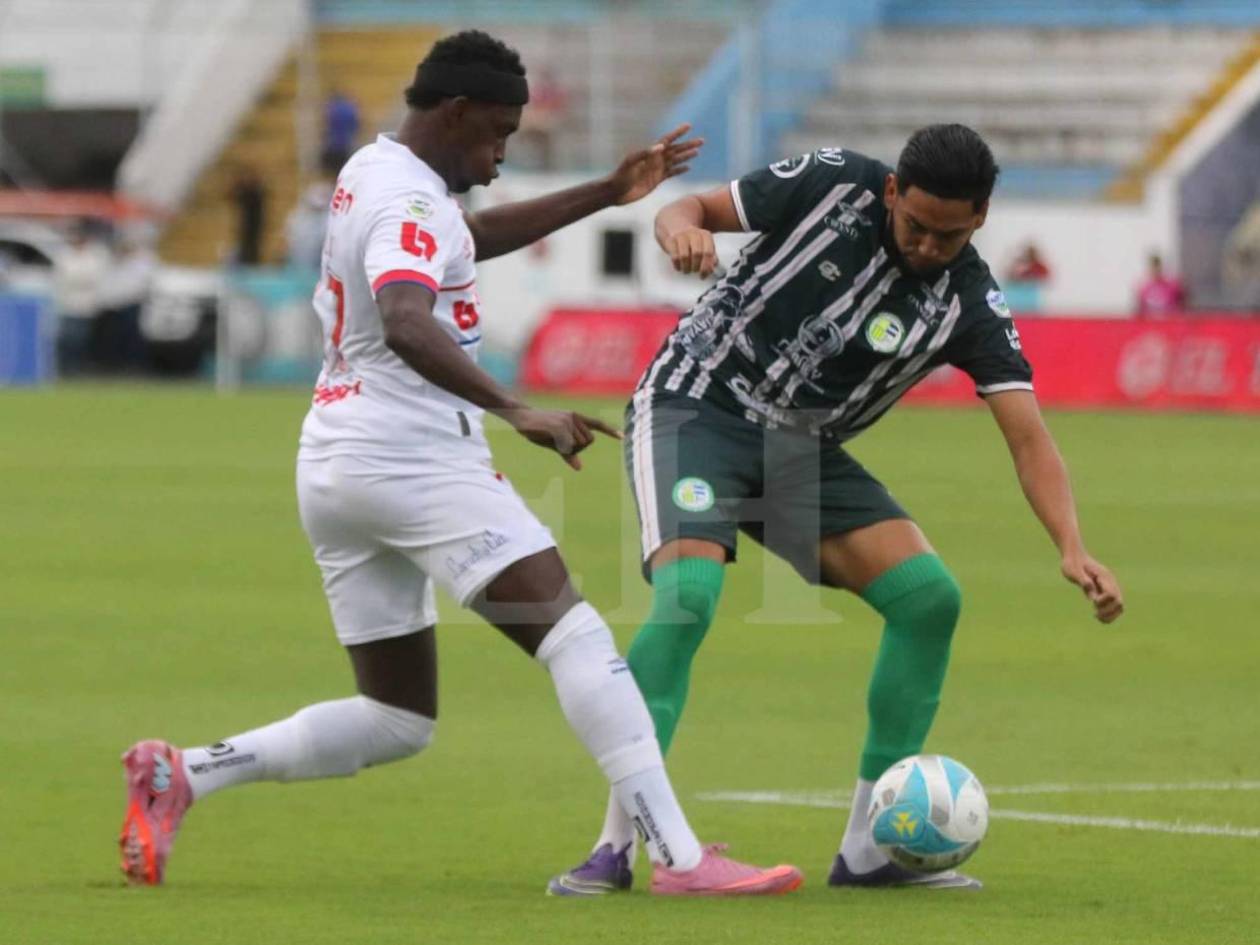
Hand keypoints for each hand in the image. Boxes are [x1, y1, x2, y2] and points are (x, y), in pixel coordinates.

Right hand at [507, 407, 621, 469]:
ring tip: (551, 438)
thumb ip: (568, 453)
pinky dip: (561, 448)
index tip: (622, 437)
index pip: (597, 424)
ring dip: (567, 448)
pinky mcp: (560, 426)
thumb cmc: (537, 430)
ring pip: (578, 445)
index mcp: (576, 418)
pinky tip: (549, 439)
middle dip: (577, 449)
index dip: (610, 431)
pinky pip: (568, 445)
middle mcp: (575, 417)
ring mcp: (568, 420)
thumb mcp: (555, 442)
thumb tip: (580, 468)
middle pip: (588, 442)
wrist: (521, 417)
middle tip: (558, 443)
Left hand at [607, 123, 703, 205]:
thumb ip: (644, 154)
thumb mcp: (630, 162)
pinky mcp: (656, 181)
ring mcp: (656, 170)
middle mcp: (655, 160)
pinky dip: (680, 170)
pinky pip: (671, 173)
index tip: (688, 126)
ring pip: (675, 161)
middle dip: (688, 145)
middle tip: (701, 141)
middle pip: (675, 150)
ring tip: (697, 151)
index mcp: (650, 153)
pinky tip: (688, 167)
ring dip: (686, 156)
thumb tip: (661, 146)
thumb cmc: (620, 175)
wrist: (615, 192)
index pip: (667, 140)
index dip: (677, 133)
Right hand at [663, 224, 717, 277]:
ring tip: (686, 270)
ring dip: (686, 267)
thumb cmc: (692, 240)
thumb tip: (714, 266)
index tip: (703, 275)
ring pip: (684, 256)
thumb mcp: (704, 245)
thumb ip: (711, 256)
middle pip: (697, 254)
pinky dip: (677, 265)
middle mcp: (694, 234)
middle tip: (694, 271)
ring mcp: (682, 236)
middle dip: (695, 267)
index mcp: (706, 235)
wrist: (675, 226)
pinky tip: (679, 267)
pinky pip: (674, 256)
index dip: (706, 266)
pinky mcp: (671, 240)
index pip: (708, 252)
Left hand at [1061, 550, 1123, 622]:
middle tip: (1095, 614)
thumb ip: (1083, 581)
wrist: (1074, 557)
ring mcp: (1110, 587)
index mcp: (1104, 577)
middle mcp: (1110, 583)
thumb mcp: (1073, 571)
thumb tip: (1091, 593)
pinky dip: (1108, 613)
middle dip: (1108, 611)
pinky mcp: (1106, 591)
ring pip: (1119, 606)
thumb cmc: (1072, 563)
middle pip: (1119, 602)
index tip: (1092, 601)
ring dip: (1110, 614)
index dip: (1103, 601)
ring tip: (1097, 616)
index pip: (1111, 594)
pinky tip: (1097, 615)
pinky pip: (1114, 605)